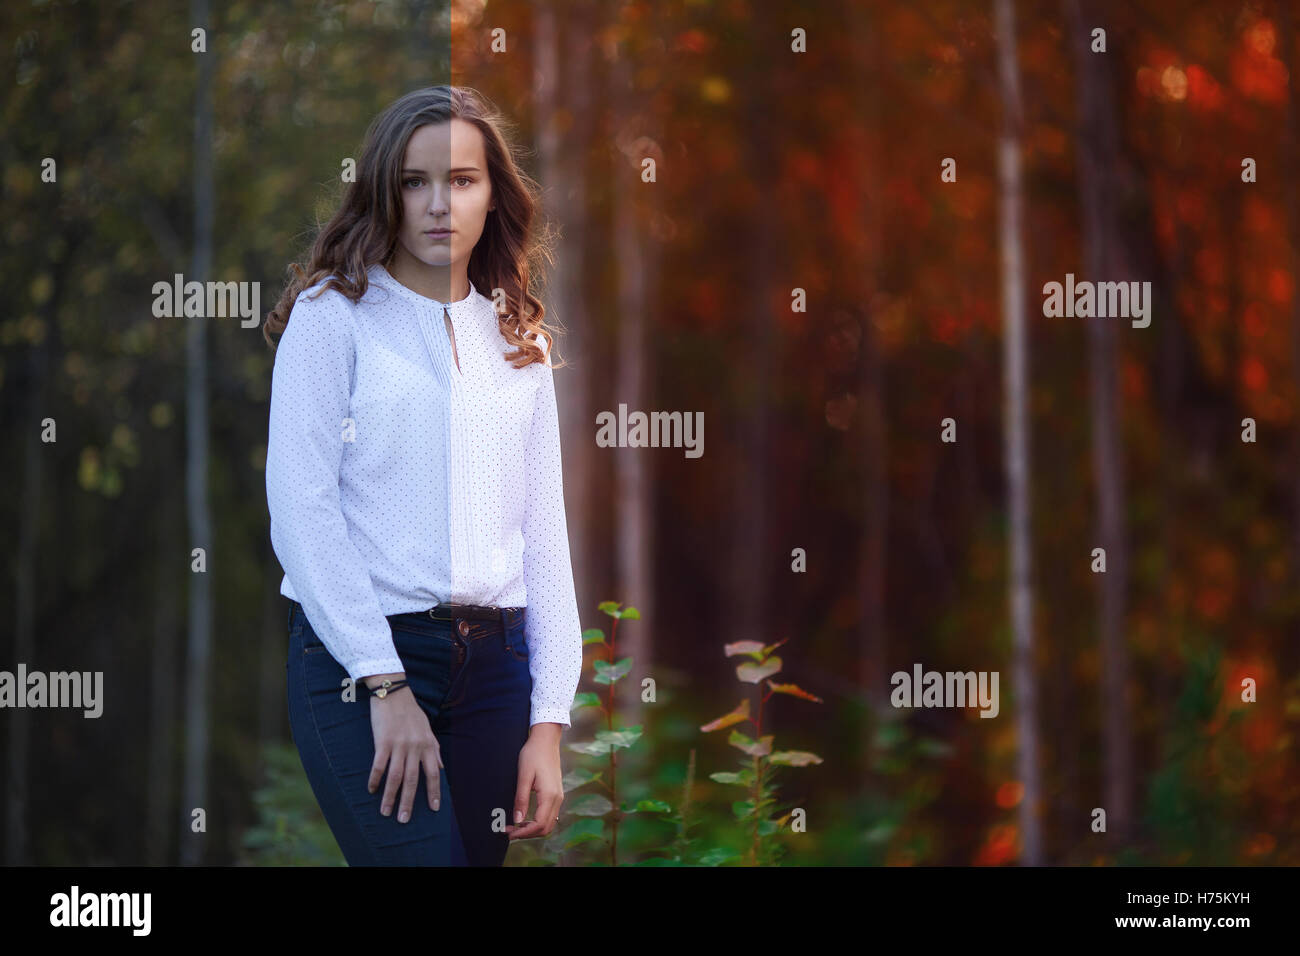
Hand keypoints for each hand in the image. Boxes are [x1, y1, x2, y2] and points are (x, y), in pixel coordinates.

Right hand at [363, 673, 441, 822]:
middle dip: (409, 802)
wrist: (393, 693)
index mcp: (427, 744)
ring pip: (395, 776)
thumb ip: (434, 748)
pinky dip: (375, 779)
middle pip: (413, 780)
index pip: (433, 773)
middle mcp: (415, 747)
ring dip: (390, 796)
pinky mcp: (382, 741)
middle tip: (404, 820)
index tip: (435, 808)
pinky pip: (378, 765)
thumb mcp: (427, 728)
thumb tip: (442, 767)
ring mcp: (398, 744)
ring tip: (385, 812)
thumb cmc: (411, 712)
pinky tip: (372, 790)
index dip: (435, 791)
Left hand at [506, 723, 563, 839]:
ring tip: (515, 826)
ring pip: (549, 823)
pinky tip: (525, 818)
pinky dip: (538, 821)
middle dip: (527, 834)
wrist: (546, 740)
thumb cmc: (533, 755)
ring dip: (533, 829)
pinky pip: (549, 815)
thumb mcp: (524, 776)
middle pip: (545, 828)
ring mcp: (558, 797)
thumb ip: (521, 799)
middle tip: (509, 831)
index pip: (538, 824)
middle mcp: (557, 799)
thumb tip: (517, 821)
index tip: (508, 832)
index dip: (523, 833)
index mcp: (550, 795)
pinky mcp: (556, 794)